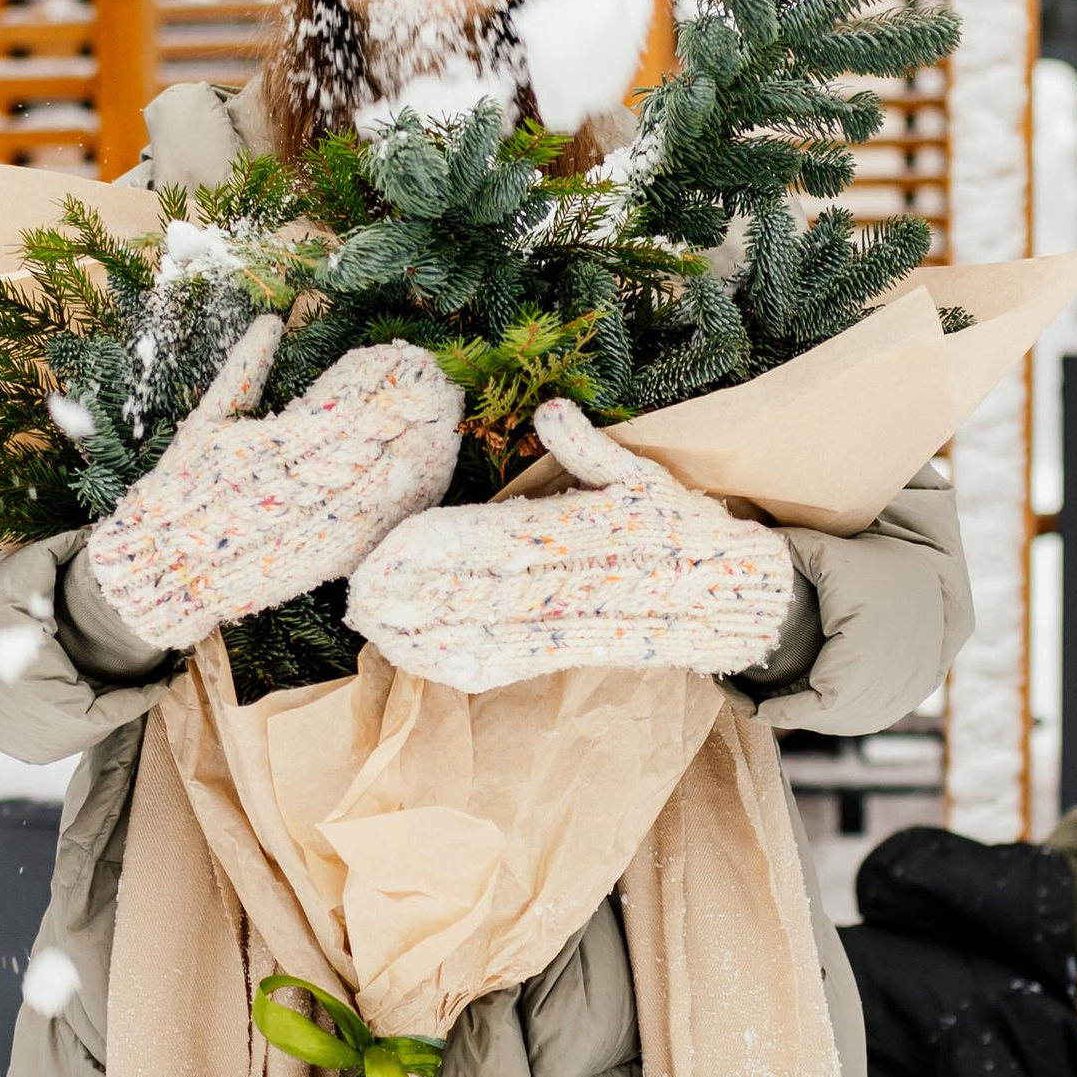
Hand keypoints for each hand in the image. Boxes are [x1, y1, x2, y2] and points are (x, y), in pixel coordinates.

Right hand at [83, 330, 462, 654]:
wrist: (168, 566)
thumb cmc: (181, 491)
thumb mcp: (207, 424)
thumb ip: (243, 371)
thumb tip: (270, 321)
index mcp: (269, 448)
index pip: (341, 408)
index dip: (379, 386)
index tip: (406, 362)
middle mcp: (298, 487)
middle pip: (373, 442)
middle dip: (411, 414)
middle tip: (444, 388)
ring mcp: (318, 525)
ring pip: (385, 483)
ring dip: (421, 452)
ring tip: (448, 424)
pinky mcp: (329, 557)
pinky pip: (381, 525)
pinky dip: (407, 500)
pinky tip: (431, 476)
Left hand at [344, 397, 795, 693]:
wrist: (720, 597)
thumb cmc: (673, 525)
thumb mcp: (639, 474)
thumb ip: (589, 447)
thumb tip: (551, 410)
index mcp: (588, 533)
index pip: (502, 541)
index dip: (443, 546)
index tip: (392, 543)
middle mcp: (574, 584)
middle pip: (481, 594)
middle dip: (415, 594)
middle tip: (356, 587)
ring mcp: (565, 626)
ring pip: (482, 635)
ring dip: (420, 633)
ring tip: (366, 620)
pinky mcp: (558, 655)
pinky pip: (498, 665)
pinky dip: (449, 664)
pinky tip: (407, 654)